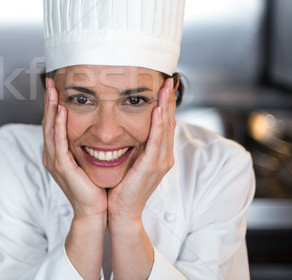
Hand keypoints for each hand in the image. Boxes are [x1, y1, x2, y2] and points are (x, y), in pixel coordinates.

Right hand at [42, 77, 107, 218]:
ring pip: (50, 129)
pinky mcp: (62, 167)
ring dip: (51, 108)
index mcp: (56, 153)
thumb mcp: (86, 160)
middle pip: (47, 122)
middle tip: (50, 81)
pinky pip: (59, 142)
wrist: (93, 210)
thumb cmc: (93, 187)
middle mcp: (51, 155)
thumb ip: (84, 144)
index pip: (52, 123)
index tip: (55, 86)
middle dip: (48, 100)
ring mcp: (54, 161)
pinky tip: (61, 112)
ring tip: (53, 90)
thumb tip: (94, 126)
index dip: (52, 104)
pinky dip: (59, 126)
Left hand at [108, 77, 176, 222]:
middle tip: (168, 81)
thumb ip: (134, 145)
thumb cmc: (123, 186)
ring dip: (166, 107)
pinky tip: (158, 111)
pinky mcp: (152, 167)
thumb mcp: (131, 160)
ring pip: (166, 128)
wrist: (122, 211)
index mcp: (160, 154)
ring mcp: (160, 162)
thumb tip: (127, 126)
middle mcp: (164, 156)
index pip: (165, 124)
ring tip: (165, 89)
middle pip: (170, 122)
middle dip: (169, 101)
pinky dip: (158, 125)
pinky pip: (156, 142)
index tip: (164, 86)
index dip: (166, 104)